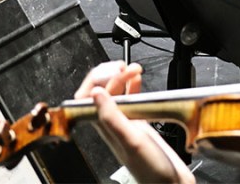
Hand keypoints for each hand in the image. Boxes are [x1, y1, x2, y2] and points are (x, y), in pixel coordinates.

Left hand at [76, 62, 193, 183]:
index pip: (87, 99)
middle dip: (111, 75)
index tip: (110, 71)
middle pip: (103, 93)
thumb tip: (94, 94)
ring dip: (123, 79)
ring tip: (133, 69)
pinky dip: (134, 87)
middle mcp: (113, 125)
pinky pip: (133, 100)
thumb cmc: (152, 172)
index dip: (95, 81)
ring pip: (118, 94)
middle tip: (124, 67)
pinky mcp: (140, 124)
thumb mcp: (131, 140)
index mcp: (105, 128)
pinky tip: (138, 80)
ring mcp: (127, 123)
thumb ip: (112, 117)